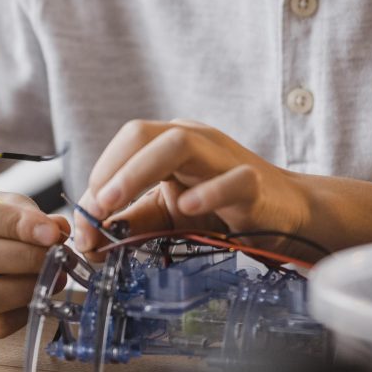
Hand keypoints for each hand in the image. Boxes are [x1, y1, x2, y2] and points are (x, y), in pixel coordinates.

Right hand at [0, 192, 69, 340]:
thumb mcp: (0, 206)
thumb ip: (28, 213)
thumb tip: (58, 228)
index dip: (17, 225)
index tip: (51, 232)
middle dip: (24, 257)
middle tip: (56, 256)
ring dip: (24, 288)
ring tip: (51, 278)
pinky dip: (21, 314)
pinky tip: (35, 298)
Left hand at [76, 120, 310, 252]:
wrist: (287, 211)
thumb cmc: (224, 206)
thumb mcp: (168, 214)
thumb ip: (130, 222)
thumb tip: (88, 237)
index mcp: (169, 143)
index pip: (125, 143)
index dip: (99, 174)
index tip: (83, 214)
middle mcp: (194, 141)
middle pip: (143, 134)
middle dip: (111, 167)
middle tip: (93, 204)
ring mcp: (224, 157)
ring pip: (178, 144)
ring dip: (139, 171)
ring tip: (116, 202)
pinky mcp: (253, 183)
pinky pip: (231, 180)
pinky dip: (206, 192)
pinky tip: (185, 208)